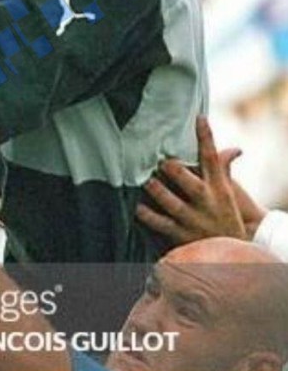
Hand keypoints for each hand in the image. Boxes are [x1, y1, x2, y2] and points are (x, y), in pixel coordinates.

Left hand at [136, 116, 245, 243]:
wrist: (232, 251)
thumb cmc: (226, 216)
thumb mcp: (228, 194)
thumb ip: (223, 171)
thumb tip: (233, 149)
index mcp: (219, 188)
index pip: (212, 159)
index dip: (206, 137)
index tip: (199, 118)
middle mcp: (207, 202)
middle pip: (189, 182)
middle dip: (174, 170)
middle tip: (160, 159)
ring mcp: (193, 219)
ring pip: (172, 203)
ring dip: (157, 191)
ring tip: (145, 180)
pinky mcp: (181, 234)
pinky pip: (160, 223)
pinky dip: (147, 216)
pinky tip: (136, 207)